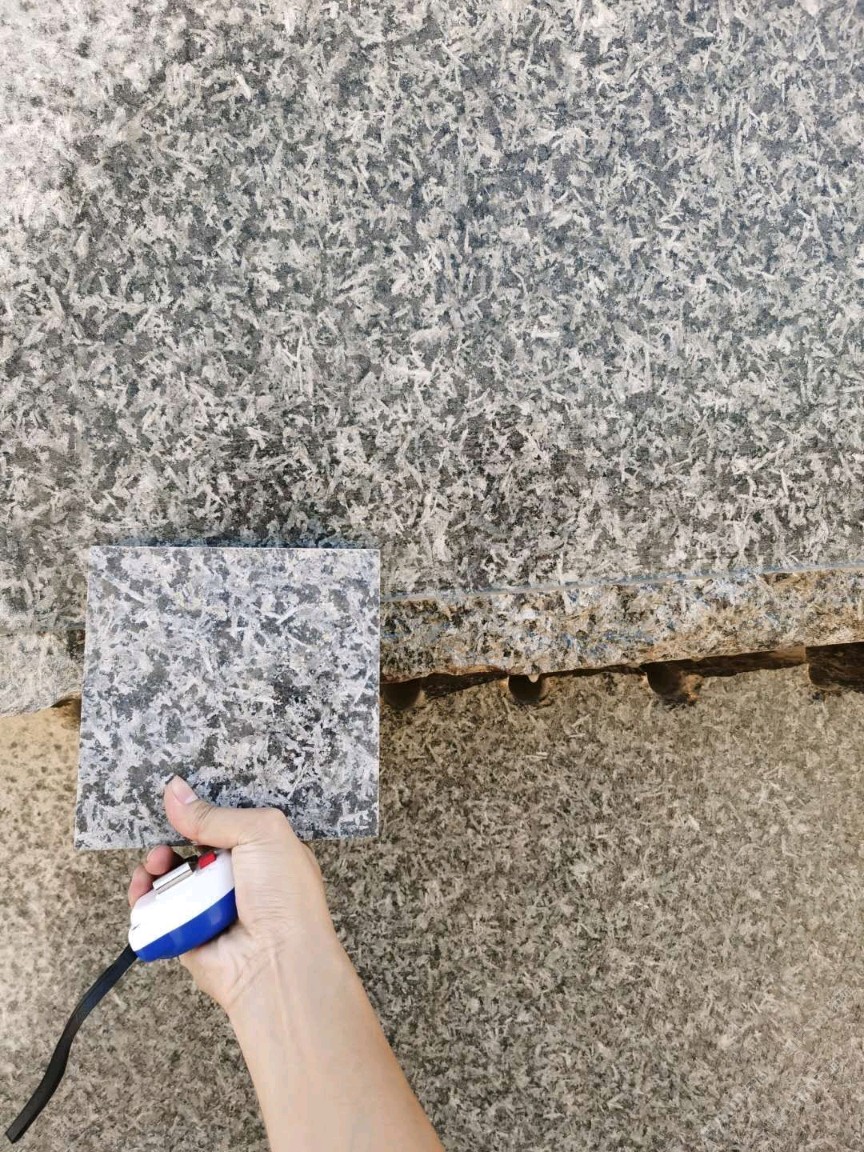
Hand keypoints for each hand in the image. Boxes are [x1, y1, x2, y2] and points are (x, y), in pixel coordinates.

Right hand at [128, 775, 338, 1011]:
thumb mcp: (260, 834)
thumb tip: (176, 791)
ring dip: (152, 871)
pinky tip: (141, 893)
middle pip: (190, 853)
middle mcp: (236, 880)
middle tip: (162, 850)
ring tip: (151, 869)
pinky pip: (157, 914)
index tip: (179, 812)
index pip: (223, 827)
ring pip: (169, 882)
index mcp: (262, 853)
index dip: (199, 819)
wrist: (277, 961)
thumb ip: (215, 815)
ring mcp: (210, 909)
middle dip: (169, 845)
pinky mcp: (186, 935)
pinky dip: (143, 902)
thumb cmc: (284, 895)